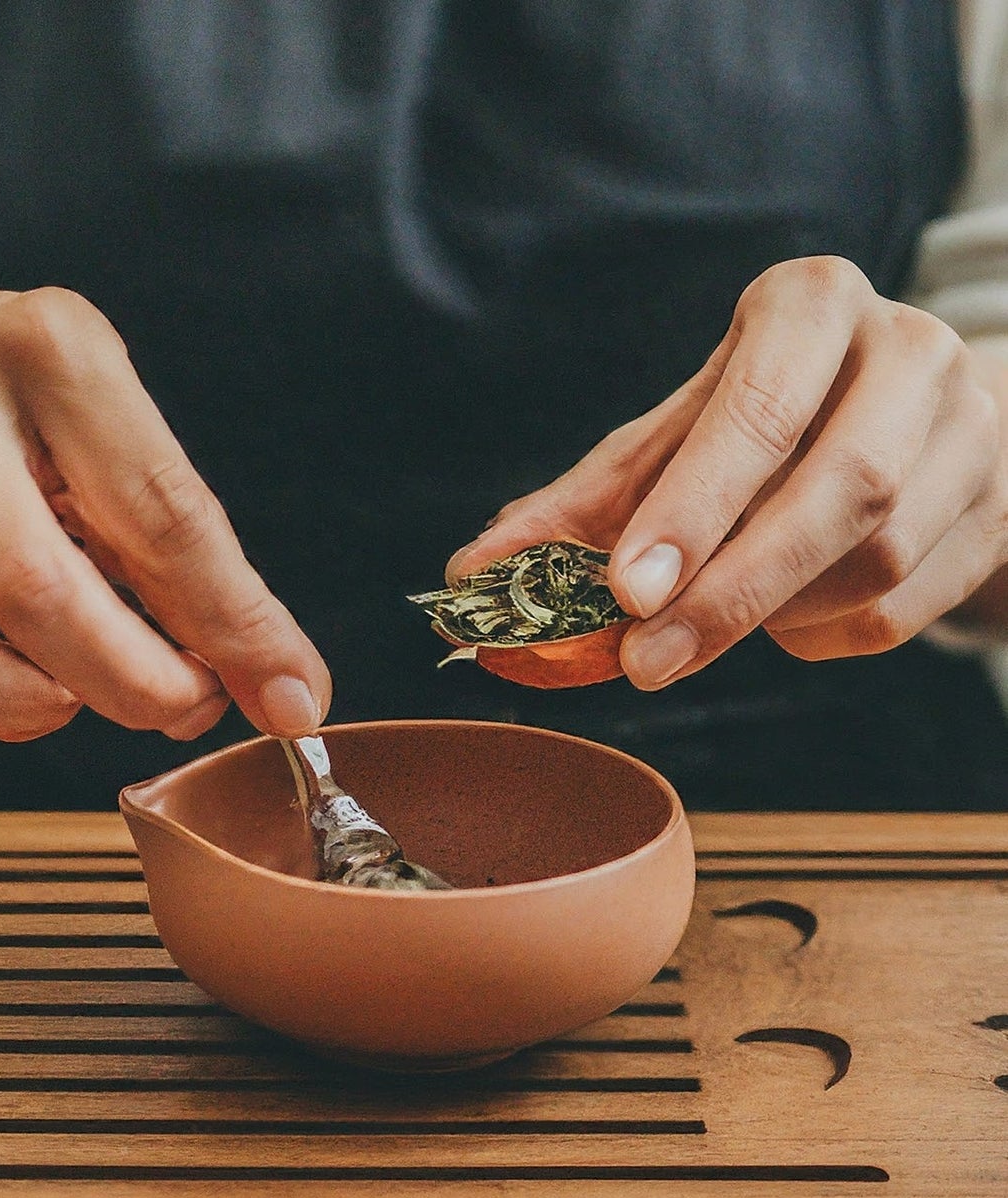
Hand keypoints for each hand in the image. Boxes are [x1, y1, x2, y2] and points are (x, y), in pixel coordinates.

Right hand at [0, 285, 329, 739]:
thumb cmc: (55, 422)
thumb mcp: (140, 452)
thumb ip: (211, 574)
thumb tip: (287, 695)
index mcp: (51, 353)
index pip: (159, 514)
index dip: (231, 626)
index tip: (288, 699)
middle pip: (31, 587)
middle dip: (130, 682)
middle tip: (184, 705)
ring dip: (27, 705)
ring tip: (86, 693)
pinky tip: (15, 678)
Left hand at [447, 256, 1007, 687]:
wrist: (906, 408)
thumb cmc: (761, 420)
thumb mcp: (672, 437)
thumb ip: (580, 503)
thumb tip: (471, 574)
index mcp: (811, 307)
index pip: (757, 410)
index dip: (692, 509)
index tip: (625, 592)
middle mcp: (910, 350)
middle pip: (842, 491)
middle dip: (731, 592)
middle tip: (645, 661)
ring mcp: (977, 428)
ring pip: (879, 557)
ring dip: (774, 617)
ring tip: (709, 622)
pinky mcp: (1005, 507)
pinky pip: (905, 609)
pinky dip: (822, 638)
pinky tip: (783, 618)